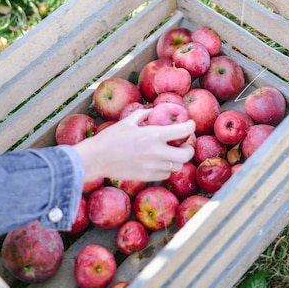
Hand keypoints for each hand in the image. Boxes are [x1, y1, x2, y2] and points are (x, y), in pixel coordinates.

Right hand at [74, 109, 194, 182]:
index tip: (191, 124)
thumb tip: (154, 110)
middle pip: (186, 154)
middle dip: (189, 148)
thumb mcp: (128, 121)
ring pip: (176, 166)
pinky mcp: (147, 177)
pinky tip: (160, 162)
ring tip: (172, 153)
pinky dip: (166, 168)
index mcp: (154, 135)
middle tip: (185, 144)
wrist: (97, 159)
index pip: (183, 131)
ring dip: (177, 159)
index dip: (191, 126)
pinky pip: (165, 174)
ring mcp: (153, 167)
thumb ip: (144, 114)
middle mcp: (157, 152)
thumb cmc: (111, 137)